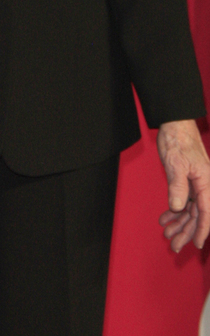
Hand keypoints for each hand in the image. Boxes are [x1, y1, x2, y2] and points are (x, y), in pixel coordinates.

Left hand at [157, 119, 209, 251]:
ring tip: (166, 234)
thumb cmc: (178, 141)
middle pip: (197, 215)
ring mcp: (196, 184)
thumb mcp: (176, 164)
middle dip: (186, 231)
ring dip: (179, 223)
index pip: (206, 212)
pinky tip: (165, 218)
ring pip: (190, 210)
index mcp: (206, 183)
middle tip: (173, 246)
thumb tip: (178, 207)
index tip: (196, 245)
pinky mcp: (187, 181)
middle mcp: (204, 186)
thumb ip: (178, 187)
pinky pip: (183, 200)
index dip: (202, 230)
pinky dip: (174, 210)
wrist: (175, 125)